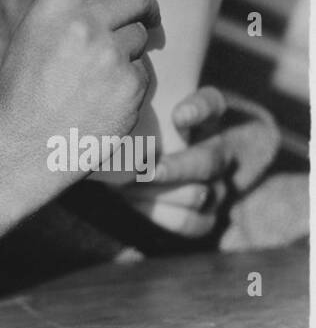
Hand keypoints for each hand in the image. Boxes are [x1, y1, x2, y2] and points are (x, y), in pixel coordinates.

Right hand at [0, 0, 160, 190]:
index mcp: (52, 7)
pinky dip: (131, 85)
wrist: (20, 150)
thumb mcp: (31, 40)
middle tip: (141, 23)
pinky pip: (144, 73)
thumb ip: (66, 15)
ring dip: (131, 53)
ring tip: (97, 81)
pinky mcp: (130, 87)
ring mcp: (110, 56)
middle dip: (143, 10)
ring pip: (142, 39)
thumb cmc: (20, 96)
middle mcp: (84, 24)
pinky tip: (102, 103)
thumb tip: (105, 1)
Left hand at [121, 87, 278, 238]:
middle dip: (176, 168)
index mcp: (206, 116)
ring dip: (162, 194)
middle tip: (145, 170)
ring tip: (129, 186)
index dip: (200, 110)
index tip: (178, 116)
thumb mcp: (144, 113)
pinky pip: (194, 223)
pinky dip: (163, 215)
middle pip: (209, 161)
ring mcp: (218, 185)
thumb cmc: (142, 129)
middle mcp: (219, 149)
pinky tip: (135, 201)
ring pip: (201, 195)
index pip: (213, 104)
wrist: (157, 161)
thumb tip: (107, 112)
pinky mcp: (209, 215)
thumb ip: (134, 110)